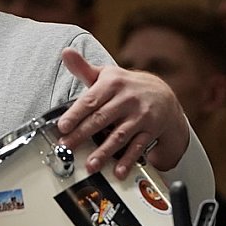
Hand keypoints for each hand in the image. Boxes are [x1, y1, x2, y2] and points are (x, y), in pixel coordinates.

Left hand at [54, 49, 187, 177]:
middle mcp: (127, 99)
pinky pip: (137, 147)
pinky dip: (128, 160)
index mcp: (113, 83)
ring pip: (119, 135)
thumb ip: (83, 68)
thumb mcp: (106, 75)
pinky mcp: (150, 130)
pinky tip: (118, 171)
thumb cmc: (126, 87)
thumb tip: (66, 53)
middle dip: (82, 134)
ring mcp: (140, 115)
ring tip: (90, 165)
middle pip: (101, 119)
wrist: (162, 95)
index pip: (91, 100)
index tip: (63, 127)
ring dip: (104, 152)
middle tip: (67, 147)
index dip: (76, 114)